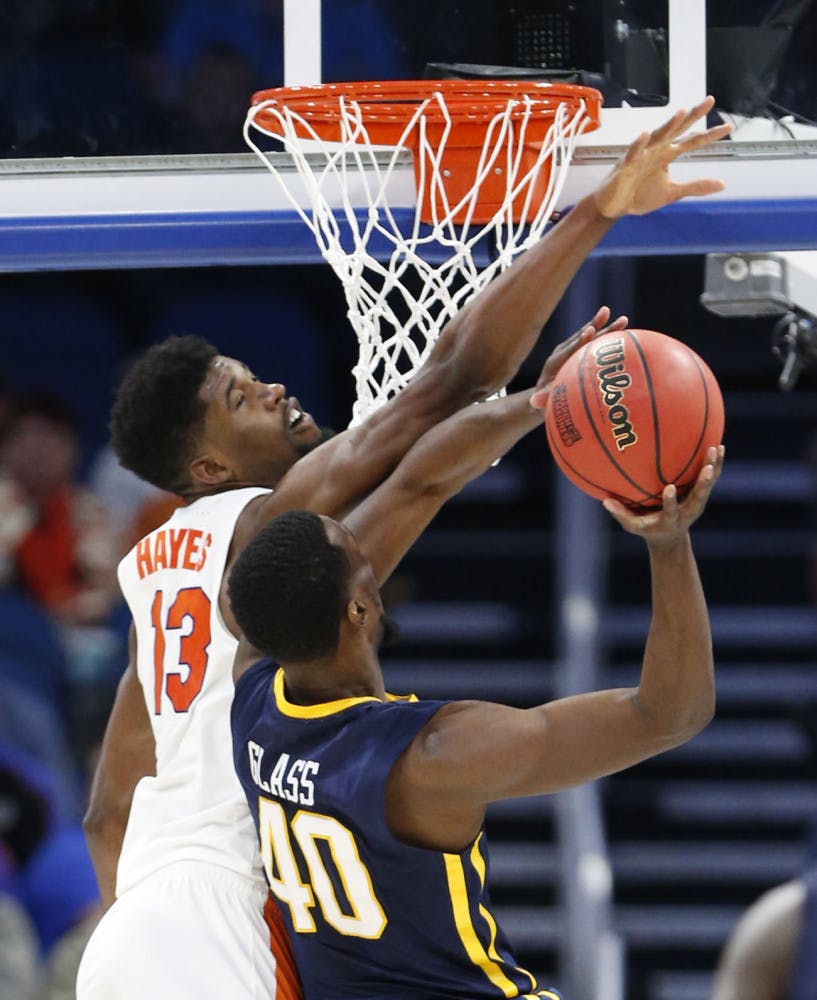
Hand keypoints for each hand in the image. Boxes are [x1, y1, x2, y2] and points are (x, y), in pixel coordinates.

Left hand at [529, 307, 628, 409]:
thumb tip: (534, 402)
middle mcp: (564, 351)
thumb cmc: (544, 400)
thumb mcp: (541, 400)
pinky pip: (596, 343)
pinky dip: (609, 338)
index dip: (580, 341)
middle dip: (595, 325)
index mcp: (555, 362)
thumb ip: (541, 398)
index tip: (590, 331)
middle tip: (607, 311)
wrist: (545, 393)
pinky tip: (627, 333)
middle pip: (582, 337)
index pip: (569, 350)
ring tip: (624, 319)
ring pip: (591, 337)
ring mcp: (574, 350)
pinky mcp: (582, 352)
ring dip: (606, 327)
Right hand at [593, 97, 731, 219]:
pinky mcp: (626, 166)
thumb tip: (723, 184)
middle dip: (692, 115)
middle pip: (677, 129)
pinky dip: (638, 145)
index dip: (709, 134)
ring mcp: (641, 155)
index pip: (692, 140)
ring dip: (669, 125)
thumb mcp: (673, 193)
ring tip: (681, 113)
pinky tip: (645, 135)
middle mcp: (657, 149)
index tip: (727, 127)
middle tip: (709, 101)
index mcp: (668, 153)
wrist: (615, 207)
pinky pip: (633, 153)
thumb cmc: (639, 195)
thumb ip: (696, 187)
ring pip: (657, 137)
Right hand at [602, 445, 724, 544]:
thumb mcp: (633, 526)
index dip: (672, 501)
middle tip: (706, 466)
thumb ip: (621, 514)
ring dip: (713, 467)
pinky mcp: (701, 495)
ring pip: (709, 484)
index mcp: (672, 519)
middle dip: (704, 482)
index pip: (672, 510)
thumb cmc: (648, 529)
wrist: (671, 536)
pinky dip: (715, 463)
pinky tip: (718, 446)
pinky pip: (711, 478)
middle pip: (700, 497)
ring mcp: (697, 502)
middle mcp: (689, 511)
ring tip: (716, 448)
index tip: (669, 488)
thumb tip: (604, 501)